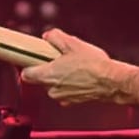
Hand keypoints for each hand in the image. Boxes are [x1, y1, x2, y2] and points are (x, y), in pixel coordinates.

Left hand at [14, 28, 134, 108]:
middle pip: (41, 79)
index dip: (27, 65)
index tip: (30, 59)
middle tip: (59, 58)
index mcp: (48, 75)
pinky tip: (81, 75)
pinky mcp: (73, 102)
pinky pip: (65, 91)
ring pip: (53, 85)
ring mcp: (62, 98)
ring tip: (75, 66)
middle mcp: (52, 90)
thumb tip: (48, 36)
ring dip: (60, 76)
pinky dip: (70, 84)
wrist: (112, 82)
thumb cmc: (93, 65)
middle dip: (48, 68)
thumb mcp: (73, 44)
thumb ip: (56, 37)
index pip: (26, 74)